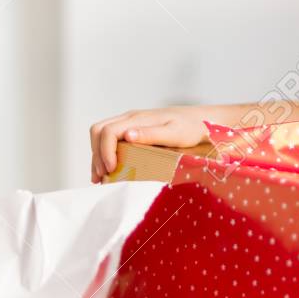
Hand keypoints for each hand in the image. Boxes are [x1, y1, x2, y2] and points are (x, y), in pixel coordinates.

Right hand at [88, 105, 212, 182]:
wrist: (202, 120)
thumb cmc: (191, 128)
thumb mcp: (175, 133)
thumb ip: (152, 134)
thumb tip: (127, 136)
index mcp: (138, 119)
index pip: (108, 132)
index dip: (104, 151)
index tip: (111, 170)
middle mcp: (131, 119)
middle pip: (99, 131)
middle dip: (96, 154)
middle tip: (102, 177)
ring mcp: (131, 123)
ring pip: (102, 135)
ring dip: (97, 155)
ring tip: (100, 178)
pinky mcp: (134, 130)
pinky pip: (111, 139)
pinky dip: (104, 154)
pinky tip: (108, 170)